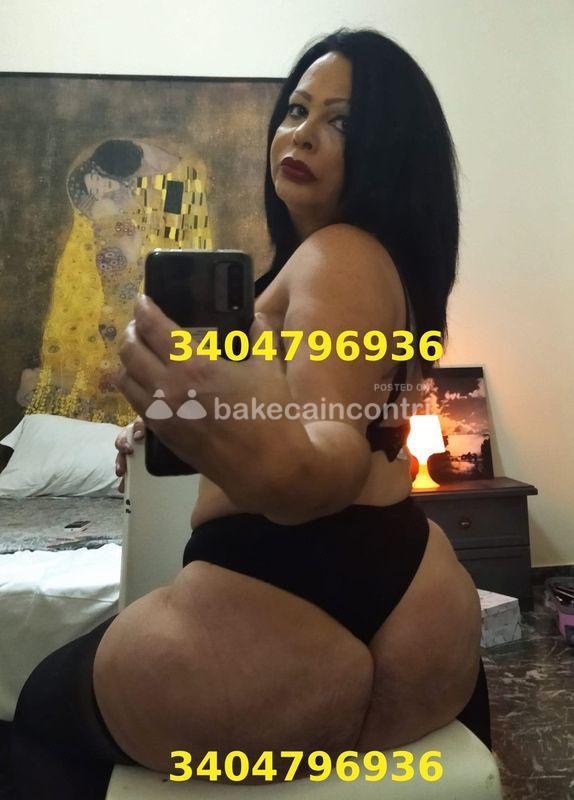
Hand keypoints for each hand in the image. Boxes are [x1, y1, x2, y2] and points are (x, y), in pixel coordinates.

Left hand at [112, 295, 295, 489]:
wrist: (265, 466)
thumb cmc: (269, 414)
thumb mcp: (269, 368)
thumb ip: (261, 338)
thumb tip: (257, 319)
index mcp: (193, 365)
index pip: (154, 328)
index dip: (143, 309)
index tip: (142, 301)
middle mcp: (168, 387)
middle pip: (130, 351)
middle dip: (130, 332)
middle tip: (137, 325)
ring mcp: (161, 413)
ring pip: (125, 380)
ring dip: (126, 361)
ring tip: (136, 353)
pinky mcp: (163, 434)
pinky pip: (136, 404)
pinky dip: (135, 387)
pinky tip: (147, 384)